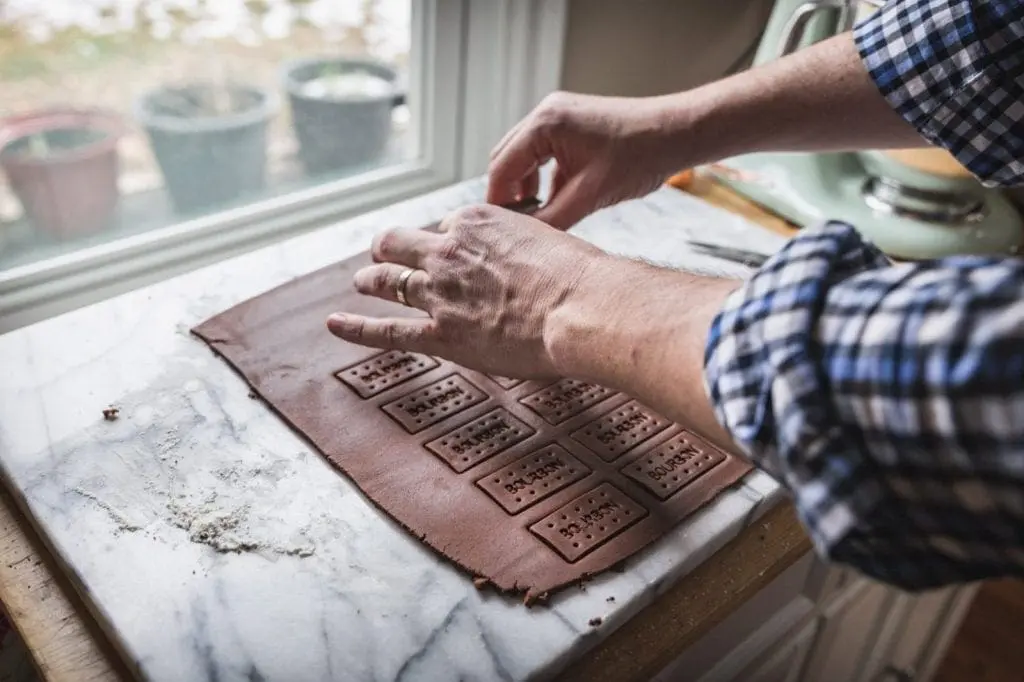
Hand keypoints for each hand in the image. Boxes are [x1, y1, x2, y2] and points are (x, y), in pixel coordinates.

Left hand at [325, 203, 607, 378]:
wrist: (582, 306)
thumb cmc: (579, 277)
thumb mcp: (547, 239)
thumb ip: (521, 244)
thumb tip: (524, 260)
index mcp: (475, 221)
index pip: (445, 227)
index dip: (447, 241)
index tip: (456, 254)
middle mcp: (448, 250)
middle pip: (399, 242)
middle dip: (389, 248)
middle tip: (384, 256)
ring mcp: (438, 292)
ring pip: (386, 279)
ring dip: (371, 279)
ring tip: (362, 283)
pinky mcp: (439, 333)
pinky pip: (386, 331)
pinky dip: (356, 328)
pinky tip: (336, 324)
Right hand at [487, 91, 675, 229]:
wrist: (677, 134)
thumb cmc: (640, 157)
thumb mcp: (590, 196)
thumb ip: (552, 218)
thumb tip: (523, 237)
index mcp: (545, 124)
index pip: (501, 167)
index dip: (498, 201)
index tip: (500, 230)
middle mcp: (546, 113)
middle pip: (506, 159)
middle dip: (507, 193)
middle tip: (515, 226)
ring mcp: (558, 116)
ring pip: (524, 157)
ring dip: (524, 186)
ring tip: (536, 216)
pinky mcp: (571, 124)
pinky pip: (543, 153)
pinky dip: (543, 178)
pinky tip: (555, 201)